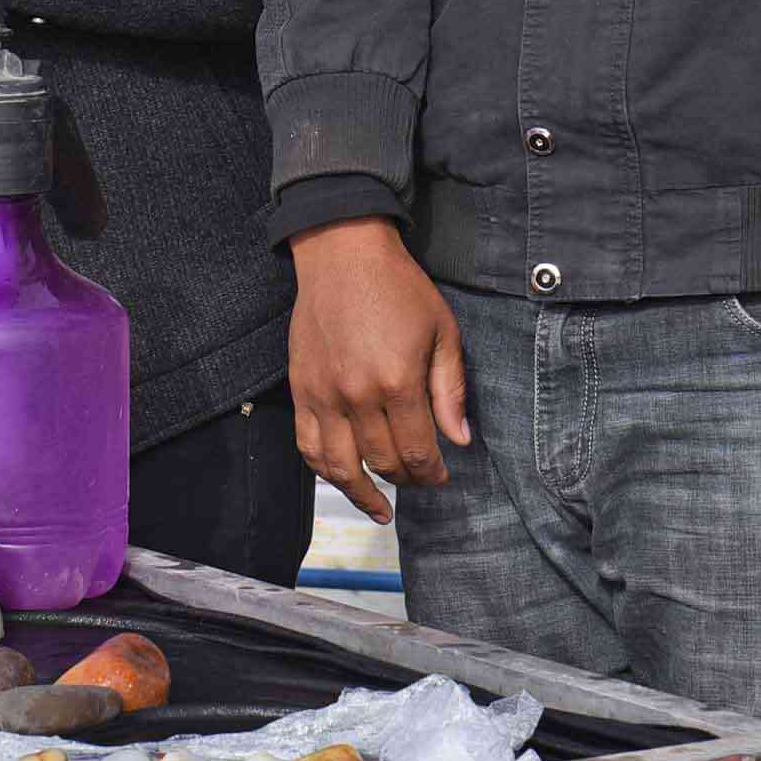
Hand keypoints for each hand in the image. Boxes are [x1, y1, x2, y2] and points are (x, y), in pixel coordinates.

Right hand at [288, 219, 470, 522]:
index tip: (442, 476)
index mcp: (398, 380)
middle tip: (419, 480)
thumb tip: (460, 440)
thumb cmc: (399, 288)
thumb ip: (451, 390)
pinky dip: (325, 470)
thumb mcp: (443, 331)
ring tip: (380, 506)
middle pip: (383, 462)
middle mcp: (358, 395)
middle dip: (407, 479)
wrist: (343, 254)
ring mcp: (324, 395)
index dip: (433, 473)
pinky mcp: (301, 389)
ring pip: (341, 466)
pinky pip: (308, 446)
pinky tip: (342, 479)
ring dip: (362, 492)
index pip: (418, 451)